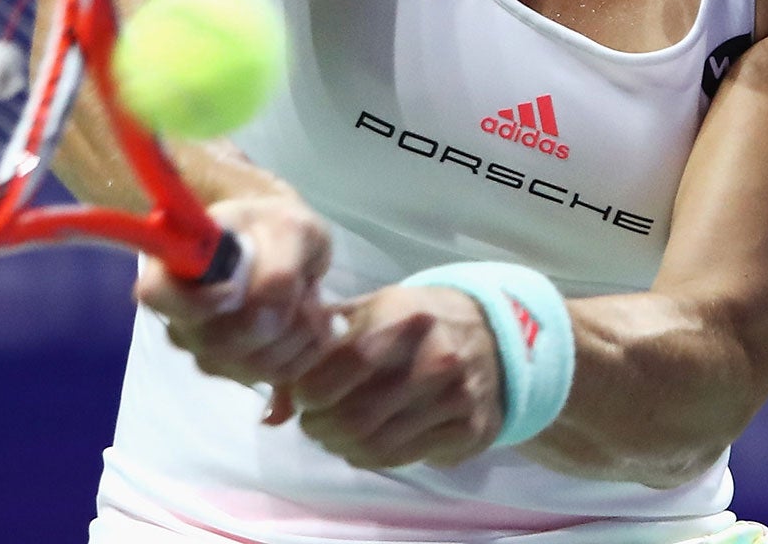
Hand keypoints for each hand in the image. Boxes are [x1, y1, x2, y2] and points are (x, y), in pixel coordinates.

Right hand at [133, 190, 339, 398]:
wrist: (290, 245)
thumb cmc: (277, 227)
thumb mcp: (289, 229)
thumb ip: (277, 267)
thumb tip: (266, 313)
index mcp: (177, 266)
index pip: (156, 294)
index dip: (195, 302)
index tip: (234, 290)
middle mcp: (182, 316)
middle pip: (216, 344)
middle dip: (274, 318)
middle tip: (304, 285)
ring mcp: (207, 350)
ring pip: (250, 365)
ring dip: (297, 333)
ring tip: (312, 297)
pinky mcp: (238, 372)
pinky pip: (275, 376)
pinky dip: (307, 350)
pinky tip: (315, 321)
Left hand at [287, 283, 503, 469]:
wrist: (493, 336)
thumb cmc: (417, 320)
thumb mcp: (373, 309)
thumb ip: (321, 342)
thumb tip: (274, 402)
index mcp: (405, 316)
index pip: (344, 364)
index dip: (310, 388)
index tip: (303, 394)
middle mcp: (435, 357)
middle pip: (355, 414)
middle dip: (320, 425)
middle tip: (313, 421)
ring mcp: (456, 397)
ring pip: (375, 444)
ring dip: (340, 445)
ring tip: (334, 432)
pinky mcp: (468, 429)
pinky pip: (401, 458)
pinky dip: (370, 456)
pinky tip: (365, 441)